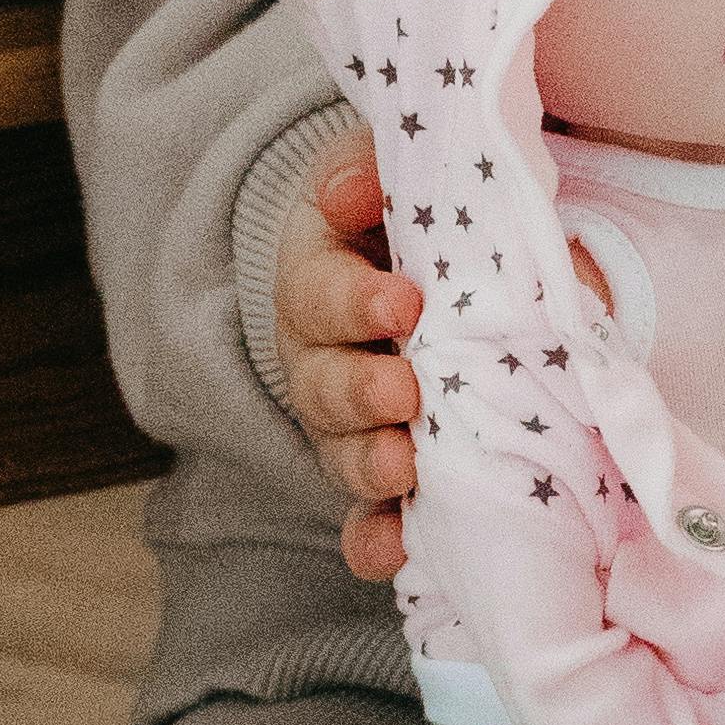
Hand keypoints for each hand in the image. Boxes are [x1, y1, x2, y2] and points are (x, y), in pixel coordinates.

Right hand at [270, 137, 414, 583]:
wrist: (399, 256)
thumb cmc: (400, 210)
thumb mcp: (381, 174)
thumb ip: (370, 171)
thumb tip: (356, 186)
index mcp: (319, 276)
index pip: (321, 291)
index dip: (355, 302)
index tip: (406, 302)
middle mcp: (318, 354)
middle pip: (320, 383)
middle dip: (360, 392)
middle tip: (404, 393)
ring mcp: (343, 419)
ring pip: (339, 450)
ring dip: (367, 465)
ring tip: (403, 469)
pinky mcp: (374, 462)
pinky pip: (363, 512)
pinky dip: (373, 537)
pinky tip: (391, 553)